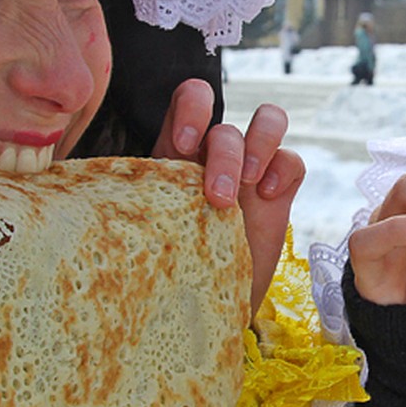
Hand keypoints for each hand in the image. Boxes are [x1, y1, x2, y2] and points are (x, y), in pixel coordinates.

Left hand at [153, 79, 303, 311]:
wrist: (205, 306)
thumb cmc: (170, 266)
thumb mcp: (151, 231)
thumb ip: (146, 205)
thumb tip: (114, 201)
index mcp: (179, 152)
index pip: (190, 100)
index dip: (191, 109)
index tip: (183, 146)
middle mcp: (215, 154)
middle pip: (226, 121)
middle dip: (225, 153)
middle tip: (218, 196)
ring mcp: (251, 170)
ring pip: (269, 119)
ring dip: (260, 143)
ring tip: (250, 183)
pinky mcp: (279, 192)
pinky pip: (292, 160)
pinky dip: (283, 170)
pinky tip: (269, 197)